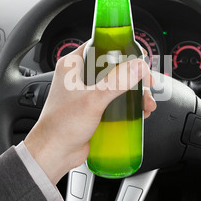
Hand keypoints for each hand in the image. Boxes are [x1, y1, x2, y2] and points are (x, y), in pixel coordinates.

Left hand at [24, 42, 156, 184]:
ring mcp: (87, 93)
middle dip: (134, 76)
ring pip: (117, 85)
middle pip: (114, 66)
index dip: (122, 49)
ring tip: (146, 103)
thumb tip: (138, 67)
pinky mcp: (93, 108)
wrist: (54, 154)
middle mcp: (80, 76)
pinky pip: (115, 101)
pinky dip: (129, 105)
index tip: (138, 58)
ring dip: (135, 92)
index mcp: (73, 65)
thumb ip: (117, 82)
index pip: (101, 46)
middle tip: (146, 84)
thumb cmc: (60, 126)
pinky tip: (140, 113)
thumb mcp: (93, 100)